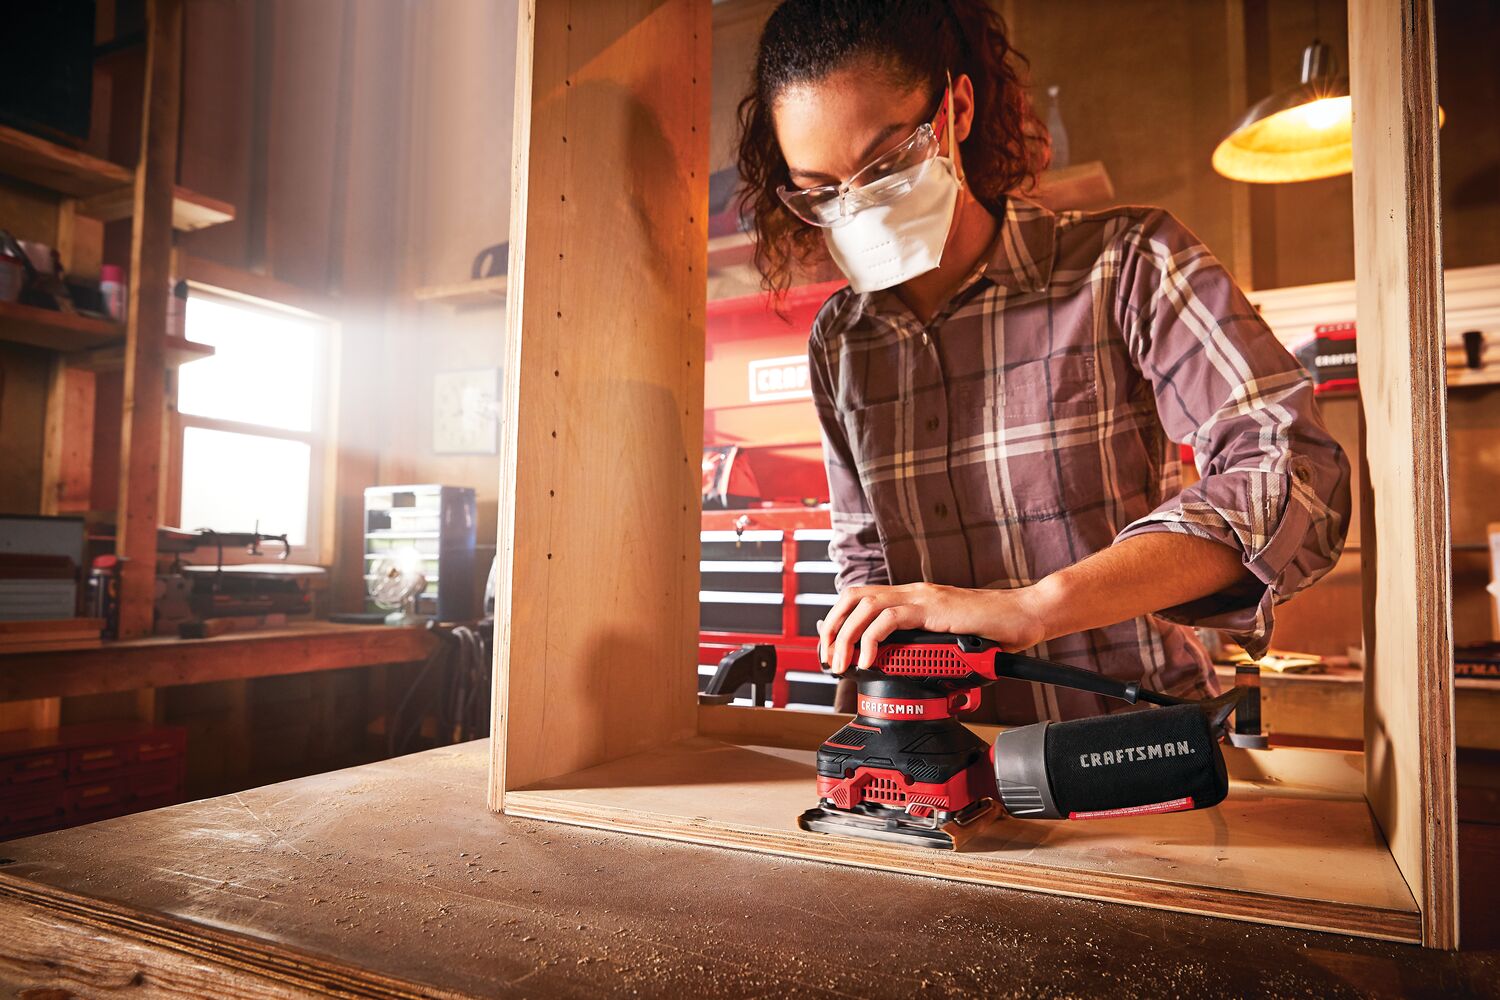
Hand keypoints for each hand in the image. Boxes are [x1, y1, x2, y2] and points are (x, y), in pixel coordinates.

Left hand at [816, 582, 1048, 674]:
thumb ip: (924, 648)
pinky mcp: (933, 608)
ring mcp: (922, 598)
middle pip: (853, 597)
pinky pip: (890, 619)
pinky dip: (872, 639)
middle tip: (828, 659)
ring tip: (842, 663)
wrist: (1024, 617)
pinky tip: (868, 659)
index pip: (860, 598)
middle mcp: (912, 592)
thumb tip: (903, 668)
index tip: (830, 649)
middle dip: (832, 628)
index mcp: (912, 598)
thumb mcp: (946, 642)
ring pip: (865, 607)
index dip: (838, 621)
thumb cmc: (991, 632)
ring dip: (846, 636)